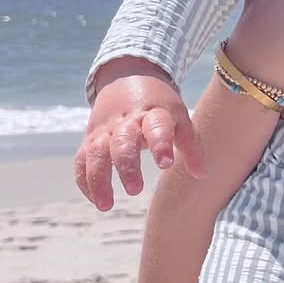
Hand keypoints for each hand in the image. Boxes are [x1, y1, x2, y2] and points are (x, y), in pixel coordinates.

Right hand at [74, 57, 204, 211]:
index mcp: (153, 113)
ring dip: (99, 179)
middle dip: (126, 165)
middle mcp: (125, 121)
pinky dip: (86, 181)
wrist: (128, 76)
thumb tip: (201, 175)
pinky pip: (82, 160)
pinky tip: (98, 201)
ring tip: (107, 206)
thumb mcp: (179, 117)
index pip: (156, 126)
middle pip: (122, 142)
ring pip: (95, 153)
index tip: (166, 164)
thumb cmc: (159, 105)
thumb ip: (190, 145)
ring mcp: (105, 129)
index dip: (160, 143)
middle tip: (136, 190)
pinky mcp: (90, 138)